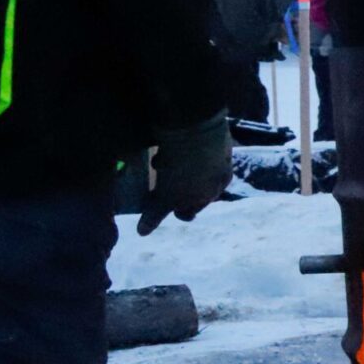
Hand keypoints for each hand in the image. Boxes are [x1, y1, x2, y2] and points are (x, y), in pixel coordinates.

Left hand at [137, 111, 233, 235]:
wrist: (199, 130)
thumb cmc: (182, 169)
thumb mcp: (165, 195)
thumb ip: (155, 215)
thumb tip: (142, 233)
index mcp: (209, 196)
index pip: (190, 211)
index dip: (174, 209)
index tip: (161, 203)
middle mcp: (219, 180)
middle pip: (195, 190)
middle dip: (177, 187)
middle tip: (161, 179)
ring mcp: (221, 158)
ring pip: (198, 169)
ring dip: (181, 167)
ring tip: (161, 159)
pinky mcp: (218, 138)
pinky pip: (199, 149)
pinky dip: (186, 150)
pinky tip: (171, 144)